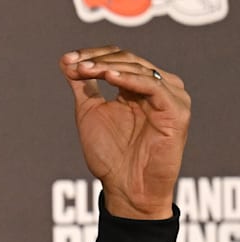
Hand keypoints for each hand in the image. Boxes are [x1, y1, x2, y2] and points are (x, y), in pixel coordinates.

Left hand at [60, 46, 189, 218]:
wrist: (126, 187)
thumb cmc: (110, 155)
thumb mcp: (90, 112)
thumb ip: (82, 85)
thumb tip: (65, 59)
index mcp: (139, 86)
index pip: (118, 58)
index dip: (92, 55)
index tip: (67, 59)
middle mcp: (158, 87)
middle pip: (128, 59)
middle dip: (97, 60)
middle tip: (74, 64)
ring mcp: (170, 97)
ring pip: (139, 69)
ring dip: (108, 67)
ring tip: (84, 70)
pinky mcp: (176, 111)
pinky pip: (153, 87)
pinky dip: (129, 79)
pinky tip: (108, 78)